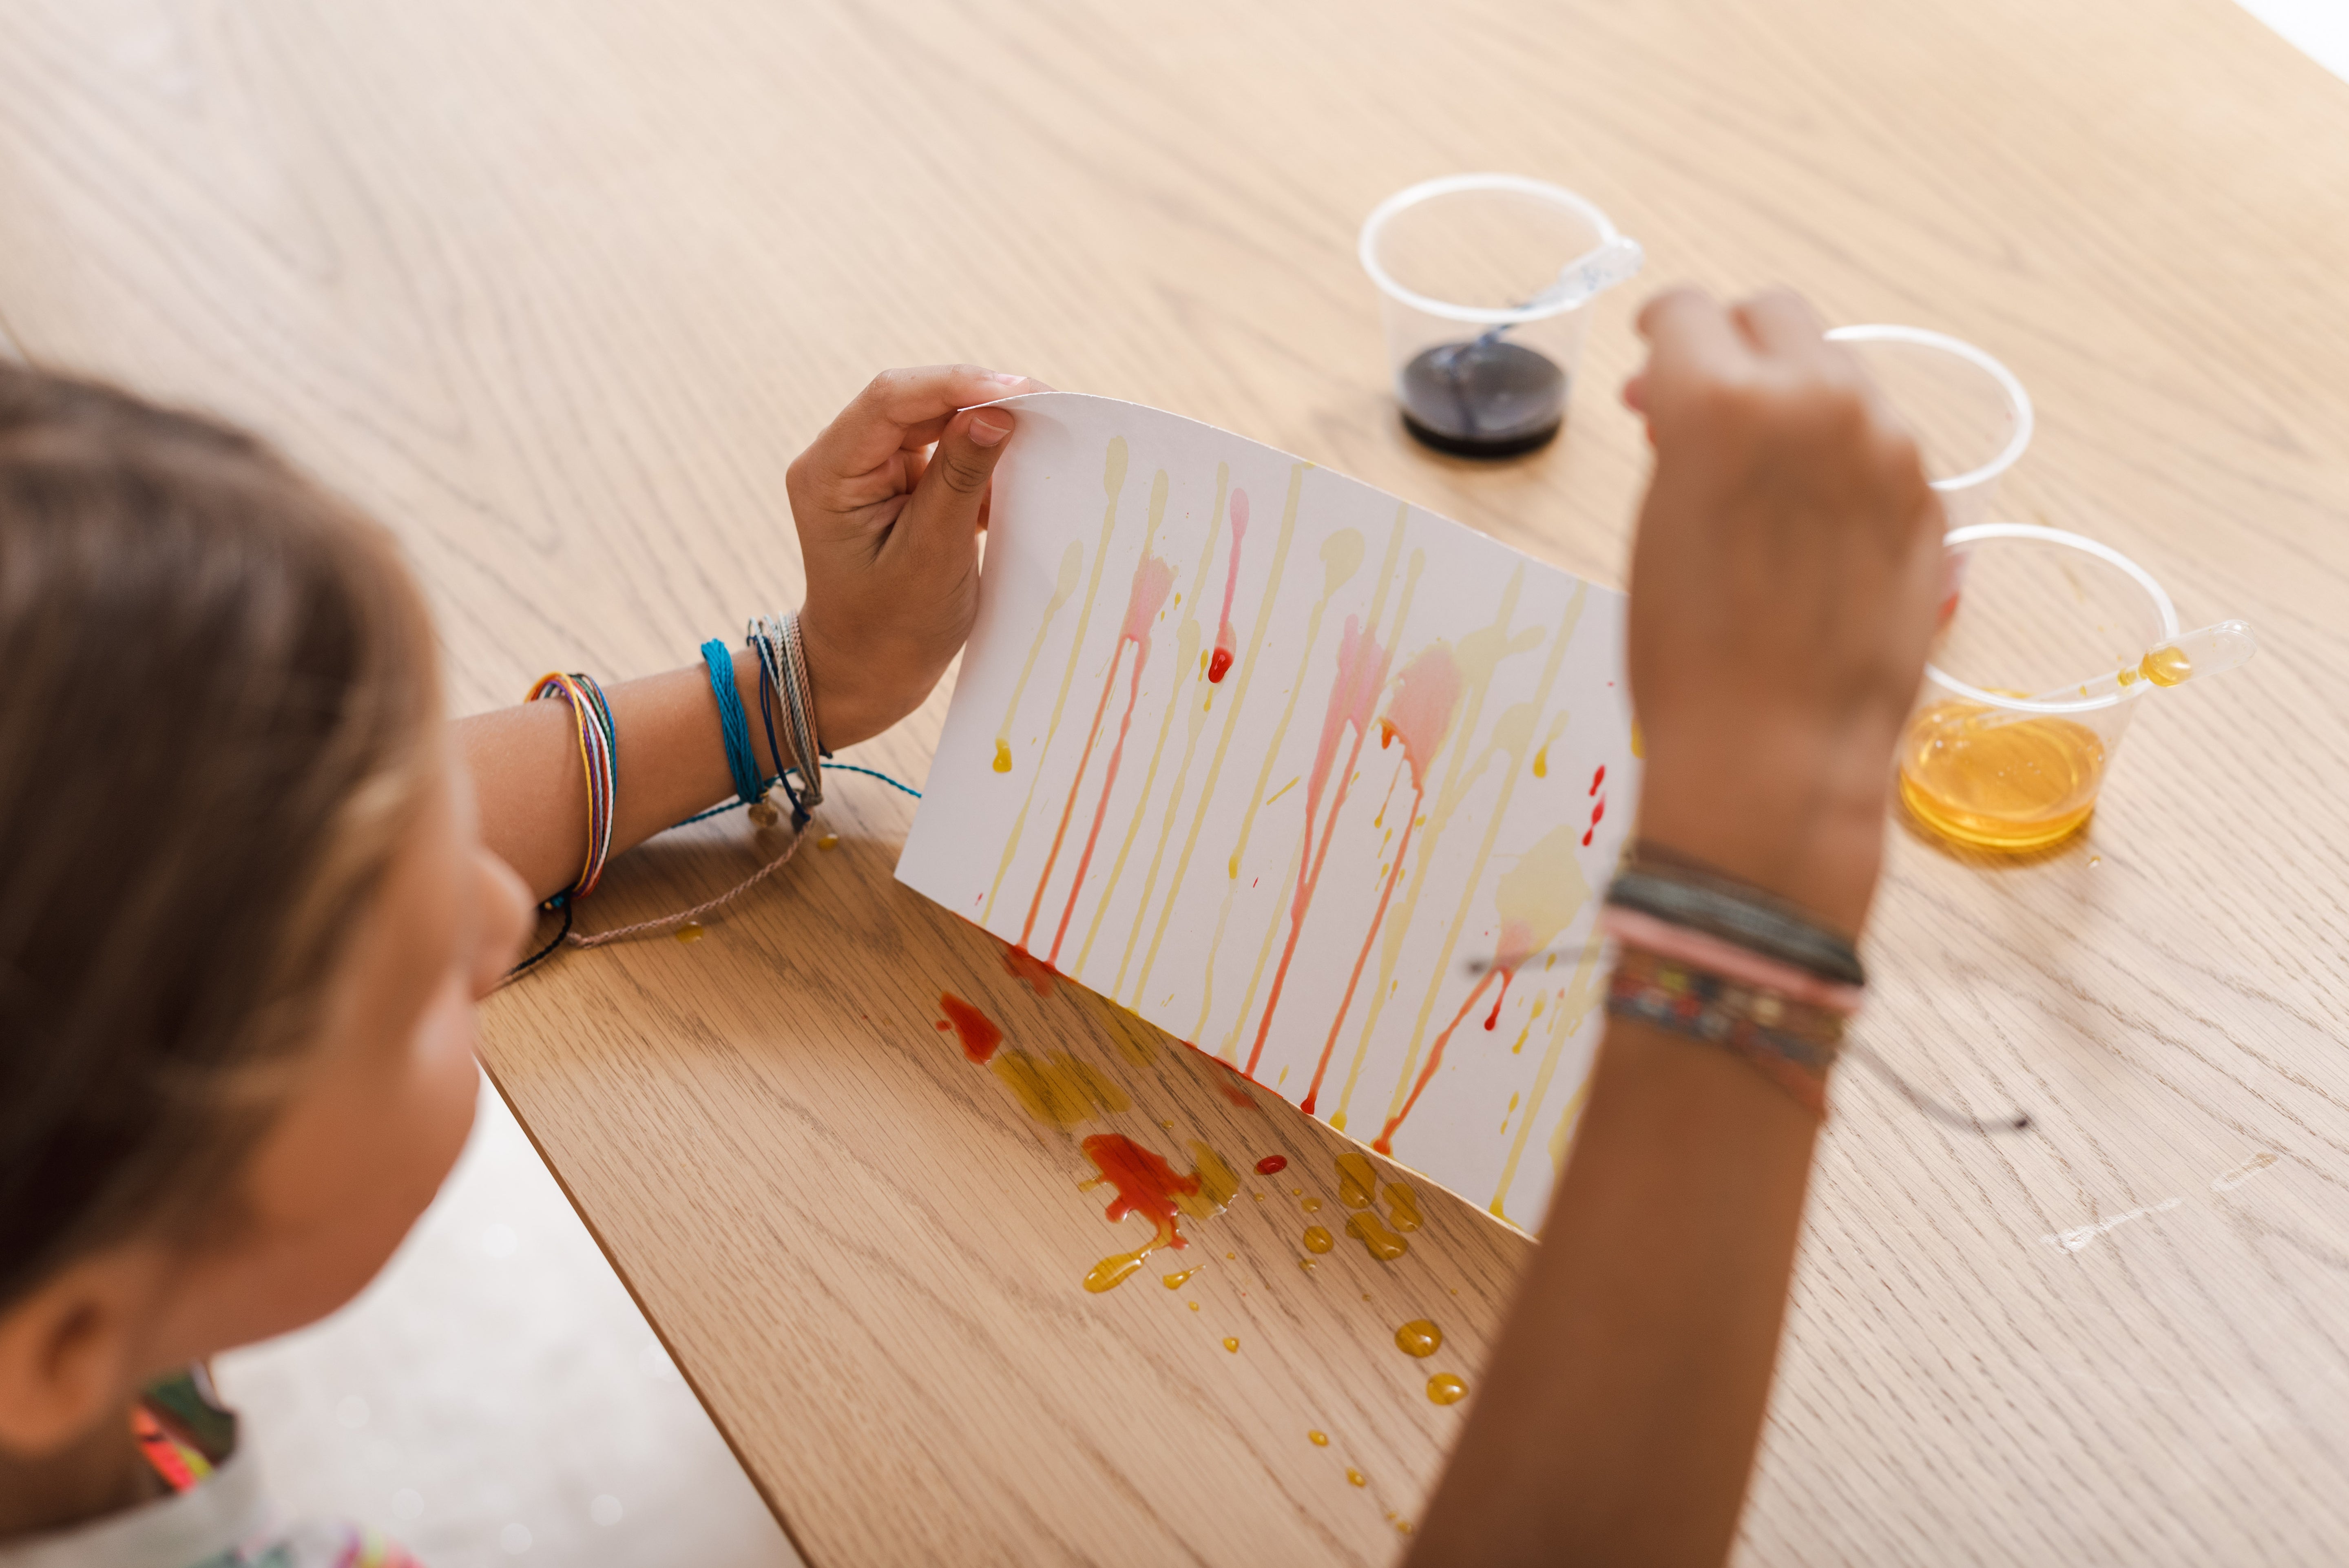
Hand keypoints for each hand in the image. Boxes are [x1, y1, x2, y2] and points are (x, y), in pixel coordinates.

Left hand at [785, 365, 1050, 748]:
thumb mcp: (930, 558)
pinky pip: (944, 450)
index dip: (958, 385)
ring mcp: (870, 469)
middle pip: (915, 400)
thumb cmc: (890, 631)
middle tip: (1048, 406)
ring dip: (987, 425)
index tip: (1021, 393)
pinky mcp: (897, 484)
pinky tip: (1022, 469)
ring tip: (1043, 433)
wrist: (865, 675)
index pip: (892, 399)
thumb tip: (996, 412)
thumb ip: (959, 480)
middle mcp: (843, 459)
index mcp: (829, 473)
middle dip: (980, 397)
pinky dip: (984, 457)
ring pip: (934, 420)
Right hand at [1621, 289, 1942, 932]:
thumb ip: (1681, 437)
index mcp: (1720, 401)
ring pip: (1836, 375)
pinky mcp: (1926, 499)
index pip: (1685, 311)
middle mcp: (1814, 402)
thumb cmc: (1687, 655)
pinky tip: (1809, 522)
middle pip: (1774, 317)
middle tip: (1703, 404)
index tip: (1654, 357)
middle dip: (1732, 347)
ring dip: (1794, 401)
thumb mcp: (1655, 522)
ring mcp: (1885, 448)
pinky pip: (1877, 442)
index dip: (1660, 334)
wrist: (1774, 754)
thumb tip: (1691, 405)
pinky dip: (1840, 458)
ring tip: (1761, 474)